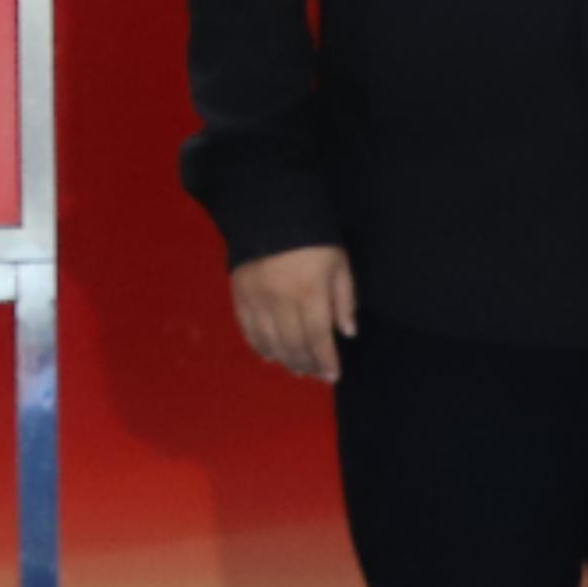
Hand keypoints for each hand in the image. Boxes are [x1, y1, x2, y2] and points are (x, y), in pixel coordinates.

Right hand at [229, 243, 353, 383]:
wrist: (271, 210)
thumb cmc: (314, 239)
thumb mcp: (339, 263)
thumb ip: (344, 299)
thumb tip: (347, 333)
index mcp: (310, 293)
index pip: (318, 338)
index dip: (326, 361)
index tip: (334, 376)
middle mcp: (281, 301)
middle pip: (294, 344)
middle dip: (307, 364)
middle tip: (315, 375)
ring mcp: (257, 299)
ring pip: (270, 341)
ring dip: (284, 360)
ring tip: (296, 369)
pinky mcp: (239, 294)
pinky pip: (248, 329)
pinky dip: (259, 346)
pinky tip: (270, 355)